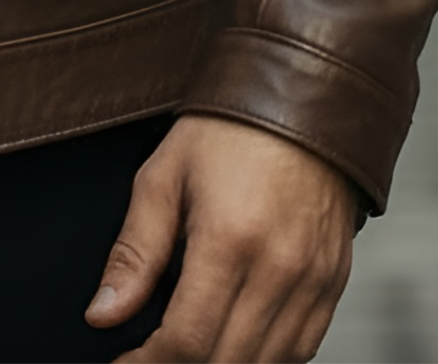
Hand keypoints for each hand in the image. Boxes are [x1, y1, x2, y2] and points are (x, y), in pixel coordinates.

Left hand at [86, 114, 354, 361]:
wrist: (299, 101)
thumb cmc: (225, 132)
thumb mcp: (162, 178)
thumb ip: (133, 254)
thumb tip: (103, 314)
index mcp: (228, 240)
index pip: (186, 341)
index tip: (122, 363)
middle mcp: (278, 268)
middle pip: (225, 361)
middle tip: (147, 357)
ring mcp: (313, 280)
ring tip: (186, 350)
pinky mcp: (334, 284)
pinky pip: (302, 349)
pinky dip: (265, 358)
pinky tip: (234, 340)